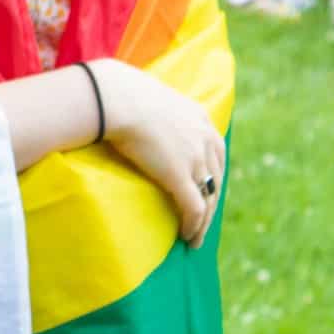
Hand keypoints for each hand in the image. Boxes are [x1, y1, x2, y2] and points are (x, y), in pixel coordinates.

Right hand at [92, 59, 225, 248]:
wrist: (116, 99)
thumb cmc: (121, 95)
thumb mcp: (151, 97)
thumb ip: (157, 110)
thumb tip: (140, 111)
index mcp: (200, 119)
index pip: (217, 155)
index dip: (212, 177)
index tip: (204, 191)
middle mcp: (205, 140)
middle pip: (217, 181)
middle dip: (211, 204)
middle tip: (201, 222)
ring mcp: (195, 159)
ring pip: (208, 200)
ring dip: (203, 223)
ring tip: (194, 238)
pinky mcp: (180, 177)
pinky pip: (194, 209)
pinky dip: (193, 226)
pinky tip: (187, 237)